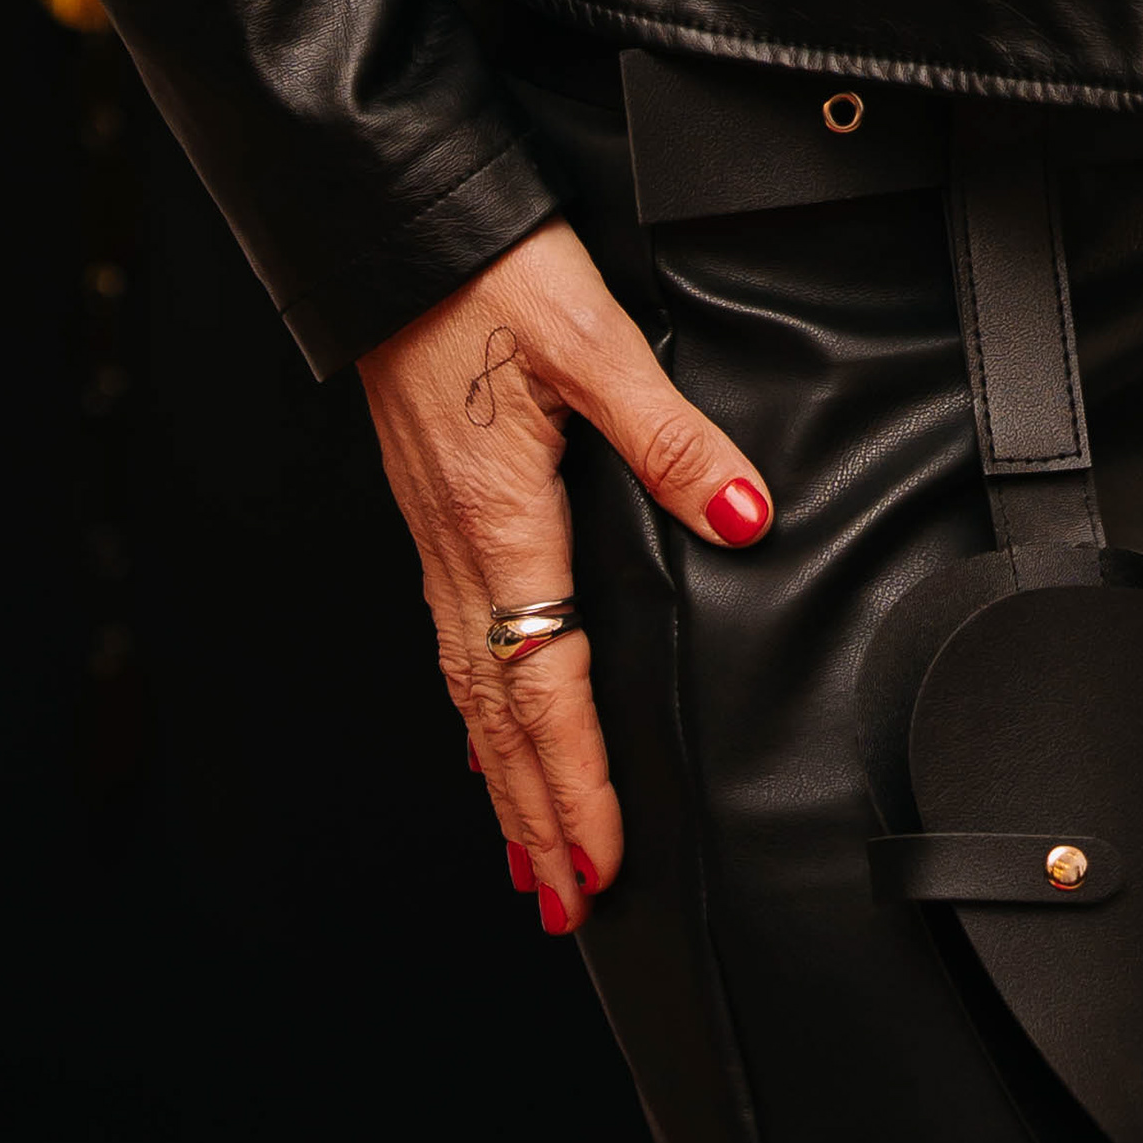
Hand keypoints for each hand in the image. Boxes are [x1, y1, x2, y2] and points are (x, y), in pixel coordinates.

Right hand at [357, 219, 771, 935]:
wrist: (400, 233)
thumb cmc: (493, 281)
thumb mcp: (596, 344)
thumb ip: (672, 438)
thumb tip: (742, 520)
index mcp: (502, 527)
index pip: (545, 691)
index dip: (574, 787)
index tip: (598, 869)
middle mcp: (460, 550)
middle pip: (499, 718)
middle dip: (535, 817)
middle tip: (566, 910)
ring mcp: (438, 535)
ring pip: (470, 689)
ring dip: (503, 781)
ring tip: (530, 860)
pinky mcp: (434, 509)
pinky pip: (455, 642)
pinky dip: (475, 711)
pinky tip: (489, 733)